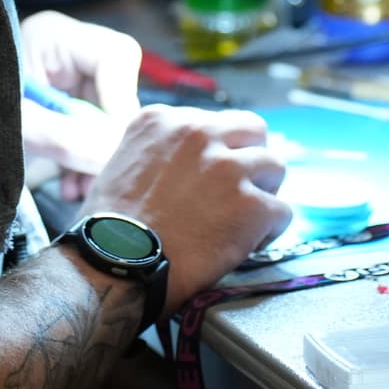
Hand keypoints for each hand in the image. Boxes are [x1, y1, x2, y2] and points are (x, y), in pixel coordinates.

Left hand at [19, 11, 141, 196]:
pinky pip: (91, 133)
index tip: (107, 147)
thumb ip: (61, 137)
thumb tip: (110, 157)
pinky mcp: (63, 108)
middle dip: (106, 141)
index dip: (119, 104)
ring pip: (108, 118)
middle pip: (117, 90)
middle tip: (94, 178)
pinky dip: (85, 162)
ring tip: (77, 190)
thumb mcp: (12, 124)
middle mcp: (67, 51)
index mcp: (53, 35)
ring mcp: (67, 80)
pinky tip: (70, 185)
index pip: (115, 56)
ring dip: (96, 158)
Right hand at [79, 106, 291, 320]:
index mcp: (162, 120)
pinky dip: (269, 230)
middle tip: (240, 189)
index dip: (216, 152)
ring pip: (274, 165)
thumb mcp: (121, 165)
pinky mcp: (250, 205)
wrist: (114, 267)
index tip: (209, 178)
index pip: (213, 122)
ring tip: (246, 218)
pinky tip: (248, 244)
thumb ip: (158, 153)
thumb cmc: (107, 229)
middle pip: (253, 130)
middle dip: (250, 158)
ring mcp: (227, 167)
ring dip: (263, 192)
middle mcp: (198, 133)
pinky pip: (281, 211)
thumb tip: (183, 167)